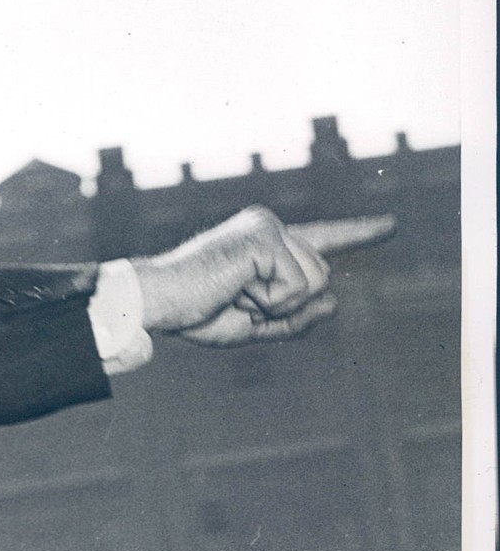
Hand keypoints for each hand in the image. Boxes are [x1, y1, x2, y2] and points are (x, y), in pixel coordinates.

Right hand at [131, 206, 394, 346]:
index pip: (322, 238)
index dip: (359, 233)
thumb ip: (296, 319)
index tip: (391, 226)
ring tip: (234, 294)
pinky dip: (270, 302)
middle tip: (236, 302)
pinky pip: (297, 287)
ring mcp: (269, 227)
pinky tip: (235, 290)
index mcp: (267, 242)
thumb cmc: (195, 312)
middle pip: (321, 278)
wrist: (159, 302)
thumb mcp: (254, 325)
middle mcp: (271, 226)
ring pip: (315, 282)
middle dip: (286, 307)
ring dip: (276, 305)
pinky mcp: (265, 238)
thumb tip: (335, 304)